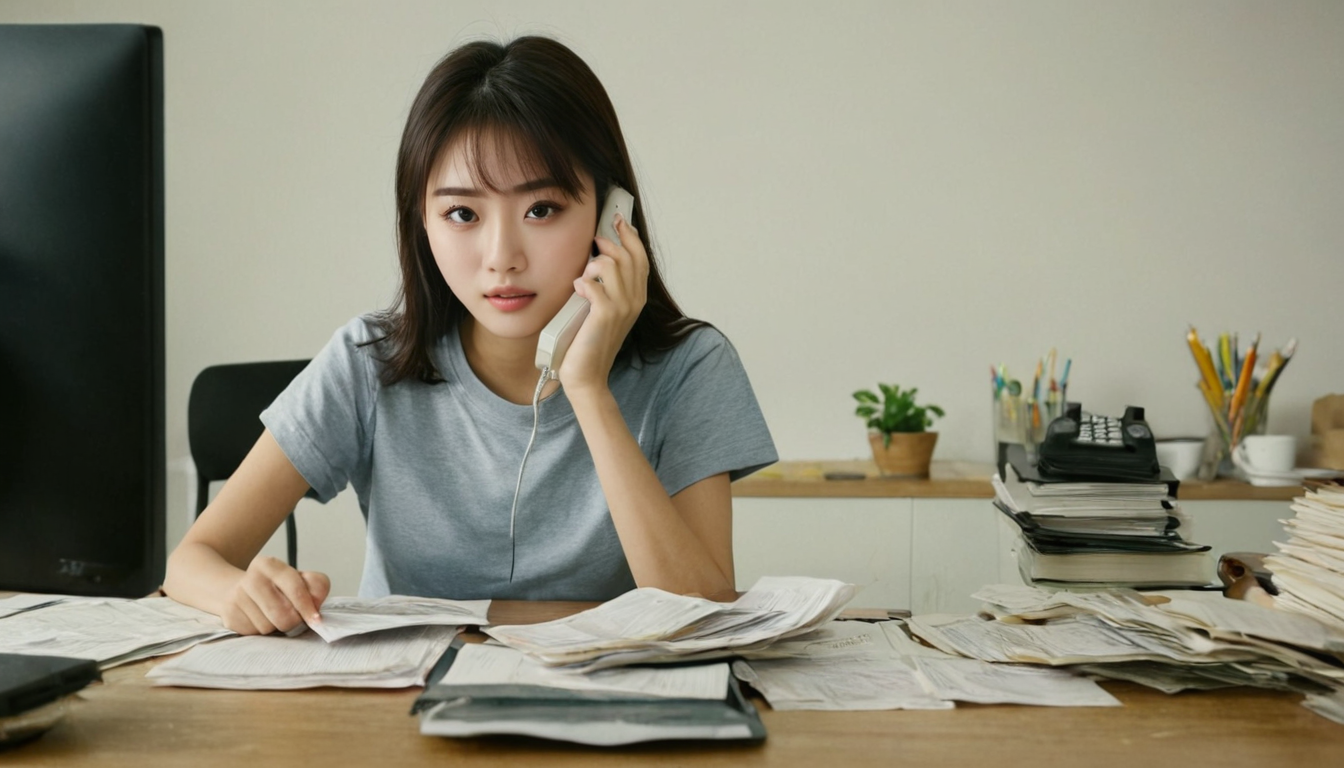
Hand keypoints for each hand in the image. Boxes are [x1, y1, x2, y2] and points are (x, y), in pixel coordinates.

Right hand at [220, 555, 329, 635]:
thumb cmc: (275, 587)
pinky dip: (262, 632)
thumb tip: (315, 604)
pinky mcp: (229, 615)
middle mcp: (251, 578)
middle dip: (293, 622)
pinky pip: (255, 633)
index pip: (295, 588)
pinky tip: (259, 619)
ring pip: (268, 627)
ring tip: (273, 615)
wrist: (234, 590)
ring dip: (276, 627)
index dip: (308, 607)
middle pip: (282, 614)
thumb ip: (316, 586)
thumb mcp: (299, 579)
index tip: (316, 620)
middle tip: (295, 619)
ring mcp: (237, 597)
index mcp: (269, 565)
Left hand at [559, 213, 647, 392]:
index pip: (640, 257)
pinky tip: (578, 291)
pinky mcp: (605, 315)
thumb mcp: (604, 309)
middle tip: (594, 243)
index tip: (618, 220)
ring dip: (593, 265)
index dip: (630, 235)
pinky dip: (583, 283)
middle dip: (609, 243)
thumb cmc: (590, 342)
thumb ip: (608, 286)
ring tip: (584, 279)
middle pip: (628, 256)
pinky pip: (594, 284)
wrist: (586, 375)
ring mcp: (622, 308)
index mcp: (637, 297)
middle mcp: (634, 300)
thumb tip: (598, 256)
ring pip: (612, 265)